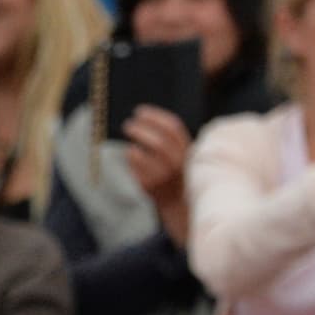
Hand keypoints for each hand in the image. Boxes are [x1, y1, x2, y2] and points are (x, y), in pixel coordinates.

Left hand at [124, 105, 191, 245]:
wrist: (177, 203)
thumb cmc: (176, 172)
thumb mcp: (180, 154)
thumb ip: (169, 139)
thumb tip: (143, 118)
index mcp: (187, 150)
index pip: (172, 128)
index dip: (154, 116)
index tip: (139, 111)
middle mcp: (177, 163)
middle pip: (157, 141)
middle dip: (140, 129)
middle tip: (128, 124)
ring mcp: (163, 176)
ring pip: (142, 154)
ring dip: (133, 143)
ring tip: (129, 138)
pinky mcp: (149, 186)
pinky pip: (133, 167)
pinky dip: (130, 157)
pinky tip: (130, 153)